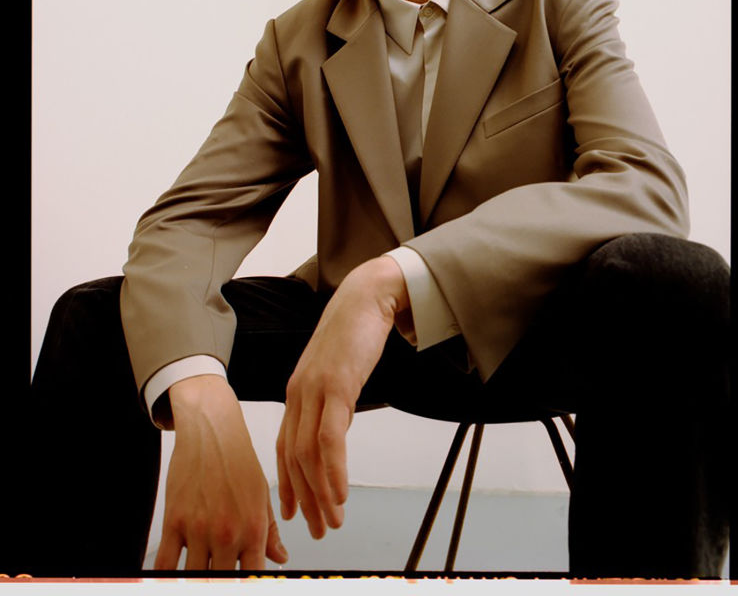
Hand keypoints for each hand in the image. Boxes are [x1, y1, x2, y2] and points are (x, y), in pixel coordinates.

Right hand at [155, 375, 287, 570]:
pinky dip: (166, 577)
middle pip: (221, 582)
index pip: (252, 578)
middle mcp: (228, 532)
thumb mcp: (261, 495)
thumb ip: (270, 531)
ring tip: (201, 573)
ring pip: (195, 576)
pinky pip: (165, 564)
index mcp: (253, 528)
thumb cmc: (239, 460)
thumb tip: (280, 558)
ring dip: (197, 579)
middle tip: (218, 578)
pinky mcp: (174, 521)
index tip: (245, 586)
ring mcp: (199, 529)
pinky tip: (171, 578)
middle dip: (220, 584)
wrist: (212, 431)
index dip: (249, 586)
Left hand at [276, 256, 407, 538]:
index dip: (287, 482)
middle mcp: (299, 392)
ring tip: (333, 520)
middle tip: (317, 528)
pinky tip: (340, 492)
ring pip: (309, 453)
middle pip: (293, 457)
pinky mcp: (336, 384)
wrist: (367, 296)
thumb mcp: (339, 370)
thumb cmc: (355, 331)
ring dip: (320, 492)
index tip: (292, 512)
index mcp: (297, 391)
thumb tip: (338, 424)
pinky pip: (330, 437)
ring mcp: (315, 389)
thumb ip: (333, 398)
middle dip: (305, 498)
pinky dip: (333, 470)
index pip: (284, 446)